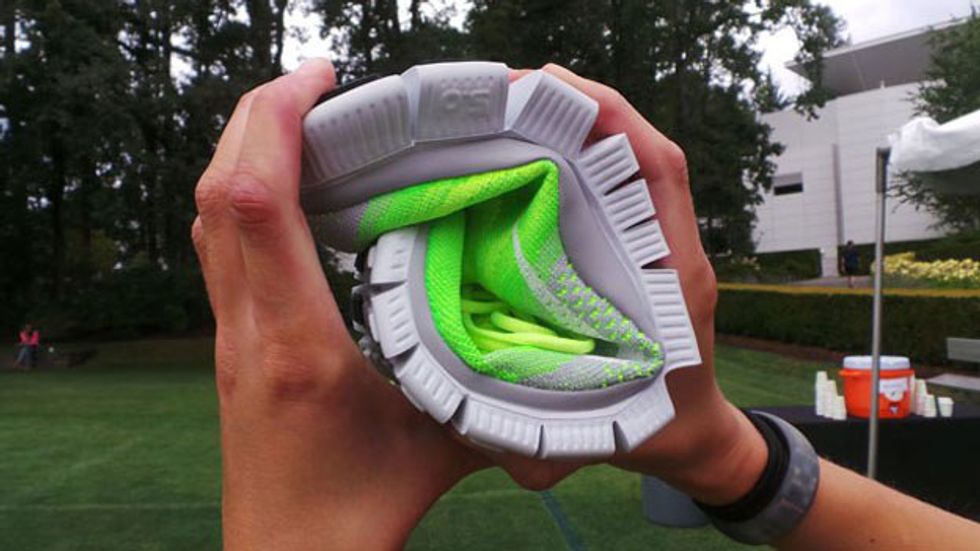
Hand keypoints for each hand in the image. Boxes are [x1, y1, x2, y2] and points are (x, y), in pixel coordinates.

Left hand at [192, 59, 577, 549]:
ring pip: (209, 212)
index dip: (276, 120)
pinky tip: (289, 184)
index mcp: (296, 343)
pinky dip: (244, 188)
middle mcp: (247, 328)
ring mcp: (229, 333)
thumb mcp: (442, 442)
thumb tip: (554, 338)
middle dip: (258, 112)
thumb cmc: (357, 512)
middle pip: (218, 187)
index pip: (255, 202)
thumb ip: (497, 389)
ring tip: (301, 115)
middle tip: (318, 80)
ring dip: (245, 146)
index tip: (321, 79)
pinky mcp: (230, 341)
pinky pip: (219, 241)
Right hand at [533, 65, 766, 504]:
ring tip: (519, 103)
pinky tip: (537, 146)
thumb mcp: (594, 440)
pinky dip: (585, 152)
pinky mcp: (642, 246)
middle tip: (514, 87)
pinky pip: (619, 184)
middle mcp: (670, 246)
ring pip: (631, 160)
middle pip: (640, 149)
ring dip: (583, 122)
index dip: (614, 118)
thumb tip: (472, 432)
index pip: (658, 172)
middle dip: (584, 106)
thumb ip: (543, 445)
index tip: (554, 88)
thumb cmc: (654, 428)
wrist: (693, 434)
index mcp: (674, 276)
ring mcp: (658, 242)